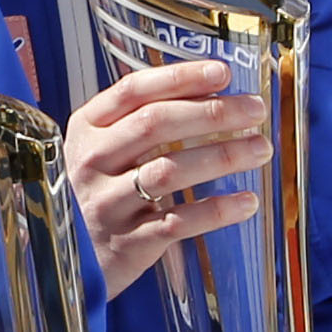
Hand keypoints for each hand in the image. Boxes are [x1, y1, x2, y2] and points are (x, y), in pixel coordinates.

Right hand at [61, 61, 266, 285]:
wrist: (71, 259)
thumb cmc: (100, 193)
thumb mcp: (105, 150)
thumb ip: (143, 121)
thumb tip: (213, 92)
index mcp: (87, 129)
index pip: (133, 91)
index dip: (180, 79)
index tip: (222, 72)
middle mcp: (92, 162)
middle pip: (154, 125)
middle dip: (212, 113)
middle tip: (254, 110)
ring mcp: (107, 203)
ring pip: (170, 171)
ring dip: (222, 156)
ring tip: (260, 148)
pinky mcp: (128, 242)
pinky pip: (179, 221)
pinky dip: (217, 211)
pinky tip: (248, 201)